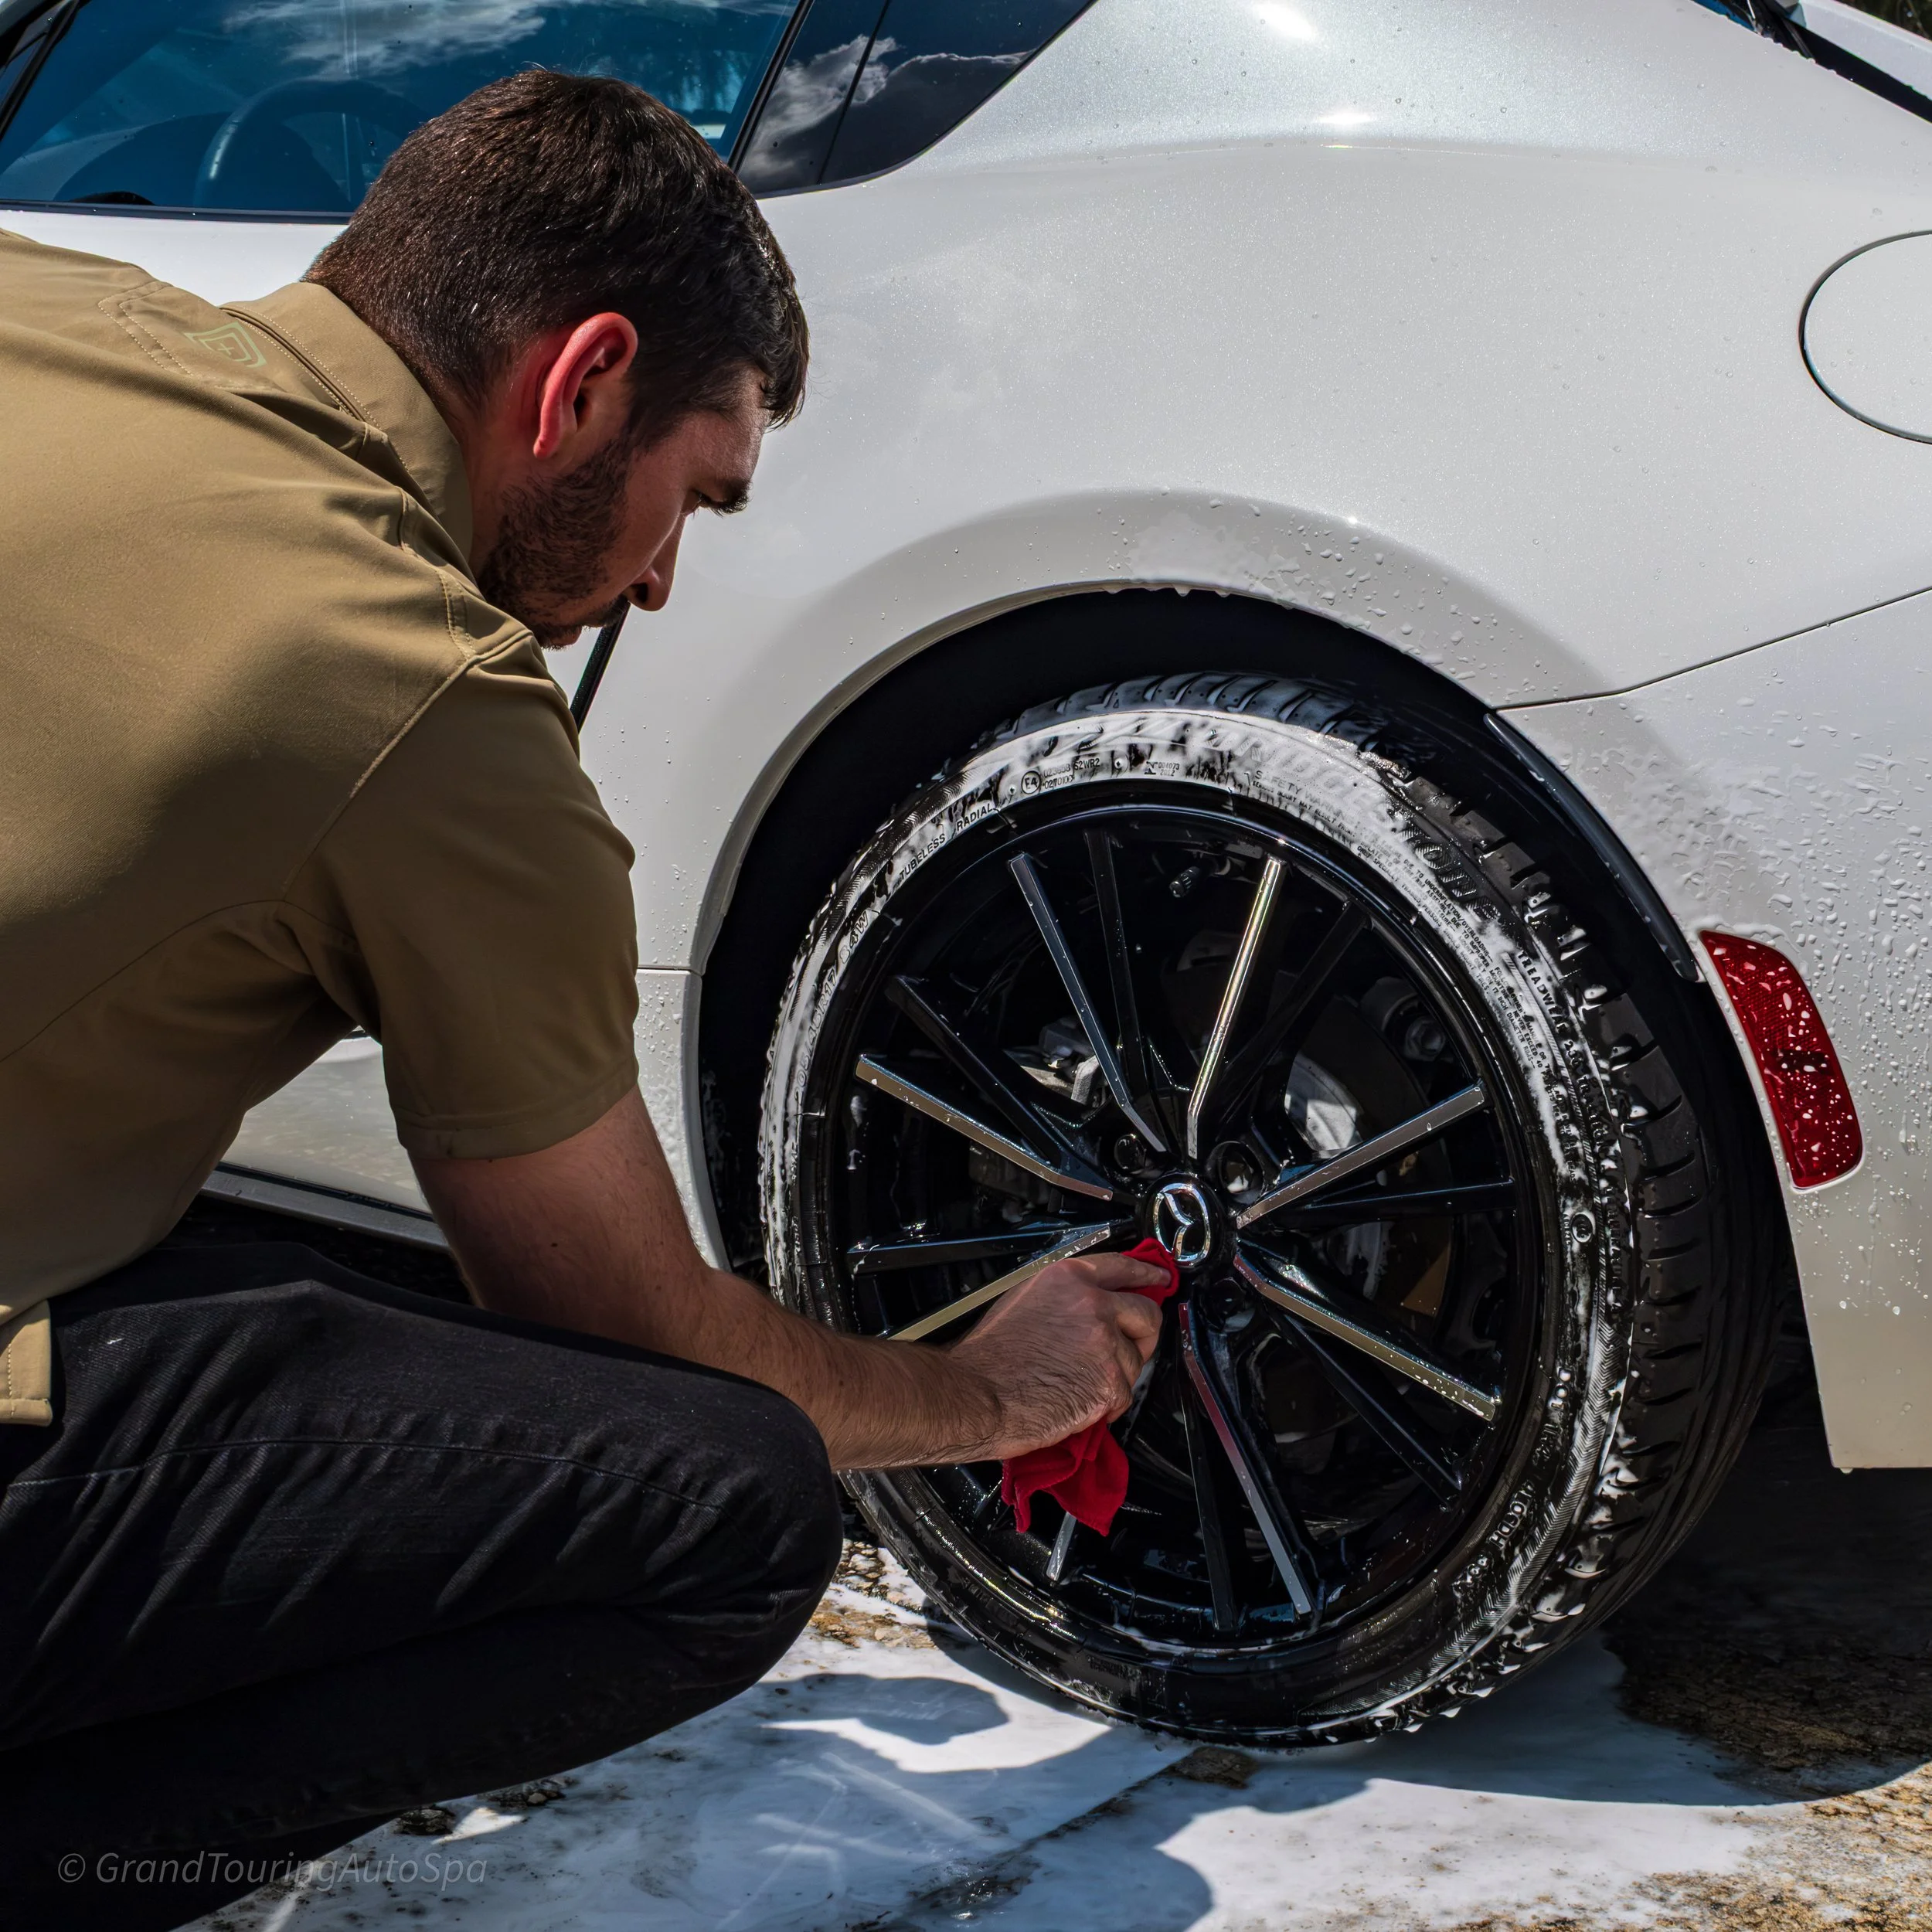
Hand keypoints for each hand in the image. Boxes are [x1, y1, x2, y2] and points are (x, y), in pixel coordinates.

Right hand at [948, 1253, 1167, 1460]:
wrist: (978, 1395)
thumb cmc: (989, 1356)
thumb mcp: (1023, 1301)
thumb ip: (1064, 1297)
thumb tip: (1090, 1304)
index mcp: (1070, 1280)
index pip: (1123, 1267)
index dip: (1147, 1273)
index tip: (1161, 1278)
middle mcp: (1093, 1305)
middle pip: (1146, 1313)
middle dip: (1145, 1332)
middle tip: (1134, 1345)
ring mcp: (1106, 1344)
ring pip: (1134, 1360)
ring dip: (1116, 1375)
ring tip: (1080, 1383)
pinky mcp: (1111, 1383)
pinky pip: (1124, 1395)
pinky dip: (1107, 1405)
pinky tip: (1079, 1402)